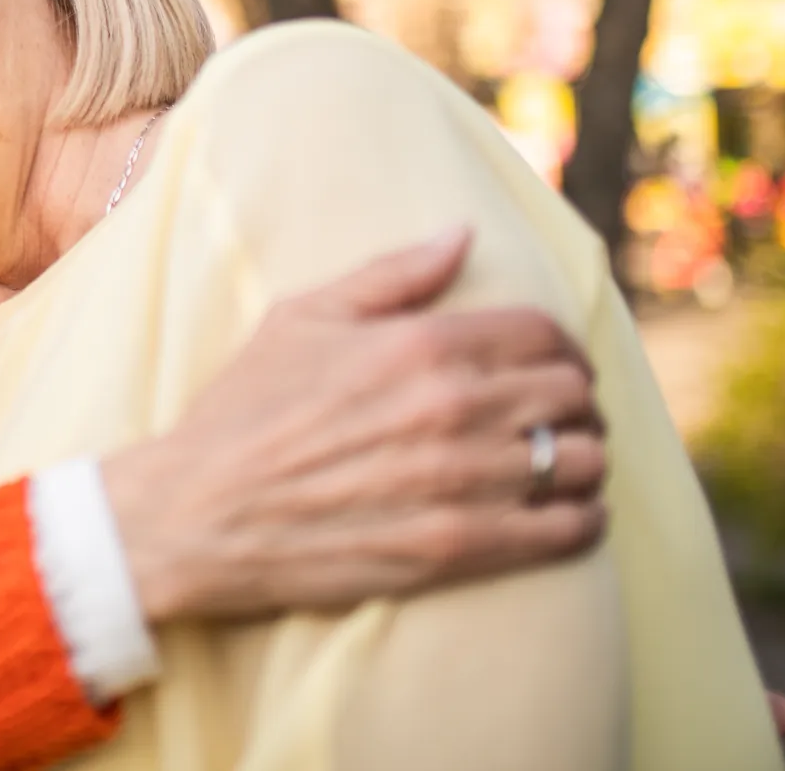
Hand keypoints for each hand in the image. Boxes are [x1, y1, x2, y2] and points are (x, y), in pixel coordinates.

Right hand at [102, 225, 606, 621]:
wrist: (199, 511)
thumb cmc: (244, 409)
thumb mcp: (303, 317)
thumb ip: (392, 275)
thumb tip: (462, 234)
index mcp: (420, 344)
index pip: (542, 332)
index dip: (561, 345)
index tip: (554, 362)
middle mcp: (453, 408)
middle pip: (573, 394)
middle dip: (577, 400)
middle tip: (560, 414)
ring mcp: (460, 482)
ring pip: (583, 462)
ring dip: (585, 460)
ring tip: (565, 464)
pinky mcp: (458, 548)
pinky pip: (566, 532)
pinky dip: (582, 521)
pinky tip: (566, 515)